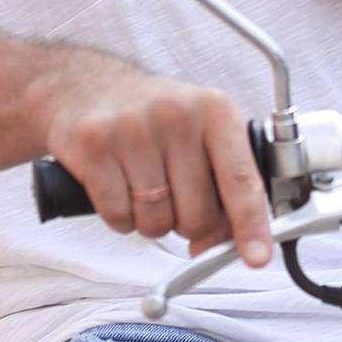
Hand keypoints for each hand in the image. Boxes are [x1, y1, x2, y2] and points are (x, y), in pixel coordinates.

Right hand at [42, 66, 271, 265]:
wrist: (85, 85)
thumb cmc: (152, 115)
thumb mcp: (201, 129)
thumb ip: (224, 181)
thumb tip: (224, 243)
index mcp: (215, 109)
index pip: (241, 178)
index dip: (251, 224)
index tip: (256, 257)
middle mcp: (177, 114)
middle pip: (197, 214)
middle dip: (187, 222)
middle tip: (173, 193)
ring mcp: (133, 129)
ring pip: (156, 222)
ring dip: (150, 219)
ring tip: (141, 182)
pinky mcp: (94, 146)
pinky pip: (119, 218)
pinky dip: (119, 216)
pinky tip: (117, 184)